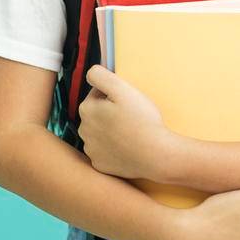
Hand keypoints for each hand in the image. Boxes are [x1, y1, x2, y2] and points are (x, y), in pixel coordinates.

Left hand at [78, 64, 173, 179]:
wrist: (155, 155)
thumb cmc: (141, 120)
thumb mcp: (122, 89)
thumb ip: (101, 76)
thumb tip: (91, 74)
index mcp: (86, 109)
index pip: (97, 93)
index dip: (113, 94)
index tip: (127, 100)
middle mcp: (84, 130)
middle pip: (97, 114)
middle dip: (109, 112)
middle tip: (131, 115)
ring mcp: (91, 150)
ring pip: (100, 133)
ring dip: (110, 130)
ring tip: (131, 131)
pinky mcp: (100, 165)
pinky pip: (104, 152)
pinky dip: (114, 148)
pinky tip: (128, 146)